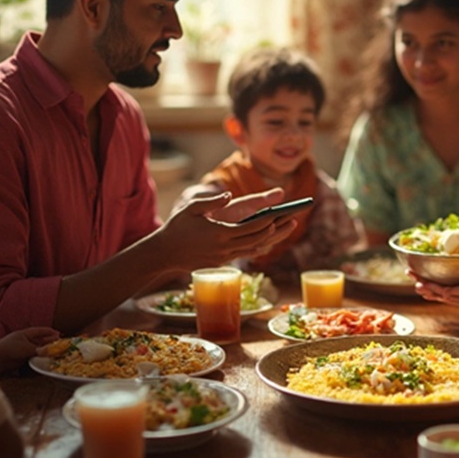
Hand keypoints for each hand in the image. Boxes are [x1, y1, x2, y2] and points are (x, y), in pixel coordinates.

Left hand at [0, 327, 59, 374]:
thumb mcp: (26, 348)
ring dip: (46, 351)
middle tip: (61, 345)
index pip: (41, 331)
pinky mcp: (22, 358)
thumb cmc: (9, 349)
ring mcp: (24, 349)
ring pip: (38, 349)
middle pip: (41, 340)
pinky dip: (40, 358)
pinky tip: (46, 360)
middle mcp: (26, 340)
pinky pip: (34, 357)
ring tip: (56, 353)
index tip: (59, 334)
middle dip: (50, 342)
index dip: (50, 332)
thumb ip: (39, 350)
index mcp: (26, 333)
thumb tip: (52, 351)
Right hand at [158, 192, 295, 272]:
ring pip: (255, 248)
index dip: (269, 219)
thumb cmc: (177, 227)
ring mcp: (224, 257)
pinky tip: (267, 240)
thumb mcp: (191, 209)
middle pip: (259, 238)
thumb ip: (210, 200)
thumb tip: (228, 195)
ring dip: (272, 239)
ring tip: (286, 229)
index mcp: (221, 233)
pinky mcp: (222, 262)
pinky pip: (245, 254)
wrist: (164, 253)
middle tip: (294, 221)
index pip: (252, 226)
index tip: (281, 213)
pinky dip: (259, 247)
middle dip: (278, 230)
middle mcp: (226, 247)